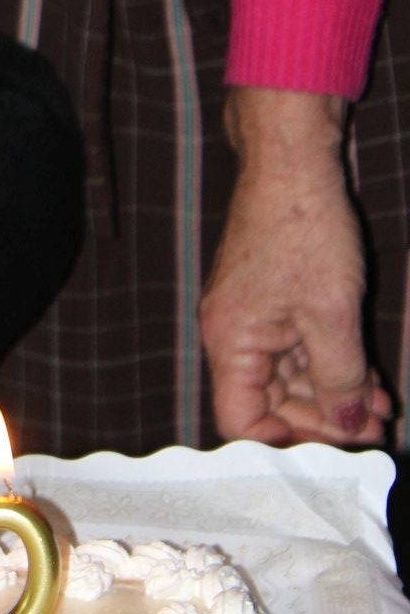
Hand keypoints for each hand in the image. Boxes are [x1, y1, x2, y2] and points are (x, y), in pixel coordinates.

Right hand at [201, 89, 392, 445]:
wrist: (294, 162)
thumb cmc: (301, 227)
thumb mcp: (332, 314)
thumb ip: (339, 378)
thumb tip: (348, 424)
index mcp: (230, 341)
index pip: (240, 420)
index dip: (285, 444)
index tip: (334, 451)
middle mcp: (233, 333)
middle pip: (269, 403)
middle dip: (323, 420)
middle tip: (374, 431)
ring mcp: (254, 315)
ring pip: (290, 377)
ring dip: (335, 395)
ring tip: (382, 409)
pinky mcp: (274, 299)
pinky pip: (299, 348)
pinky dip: (332, 365)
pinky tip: (369, 379)